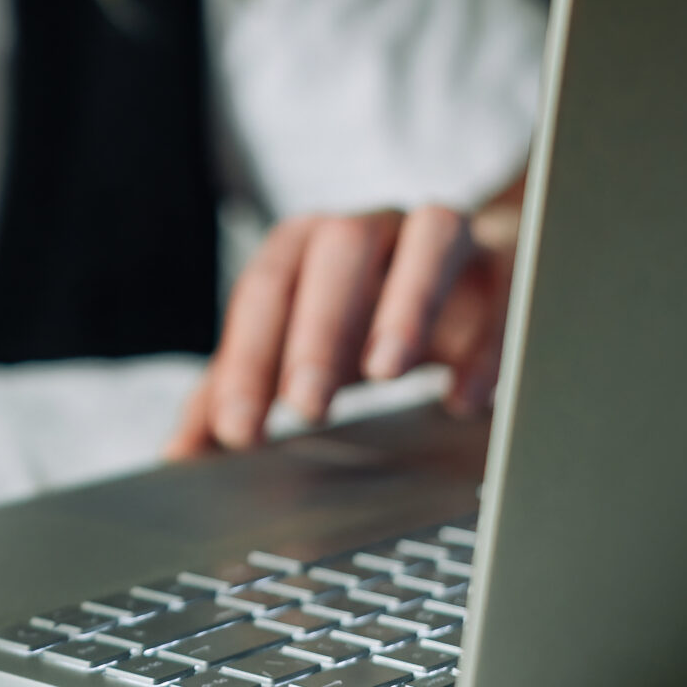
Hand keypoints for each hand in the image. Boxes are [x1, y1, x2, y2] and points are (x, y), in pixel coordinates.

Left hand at [164, 177, 524, 459]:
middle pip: (339, 249)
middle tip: (306, 404)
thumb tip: (177, 458)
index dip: (248, 357)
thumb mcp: (297, 351)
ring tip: (386, 374)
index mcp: (304, 245)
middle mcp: (370, 228)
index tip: (238, 431)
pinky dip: (487, 342)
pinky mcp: (509, 263)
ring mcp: (443, 237)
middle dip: (318, 327)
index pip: (266, 288)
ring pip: (431, 237)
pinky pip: (506, 284)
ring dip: (406, 303)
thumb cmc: (360, 314)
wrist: (462, 276)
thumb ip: (238, 394)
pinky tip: (464, 401)